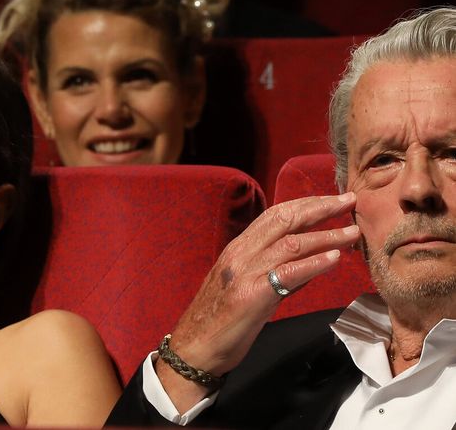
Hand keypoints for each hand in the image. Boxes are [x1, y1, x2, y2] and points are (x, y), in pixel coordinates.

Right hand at [156, 192, 358, 410]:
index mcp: (239, 247)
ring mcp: (245, 272)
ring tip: (353, 233)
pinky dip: (313, 263)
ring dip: (326, 236)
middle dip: (320, 208)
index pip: (276, 214)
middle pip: (284, 220)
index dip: (306, 203)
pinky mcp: (251, 296)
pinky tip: (335, 258)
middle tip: (350, 201)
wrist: (195, 347)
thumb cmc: (222, 318)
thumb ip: (277, 267)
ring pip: (290, 243)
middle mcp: (241, 253)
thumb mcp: (248, 284)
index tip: (333, 199)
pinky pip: (287, 273)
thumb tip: (315, 257)